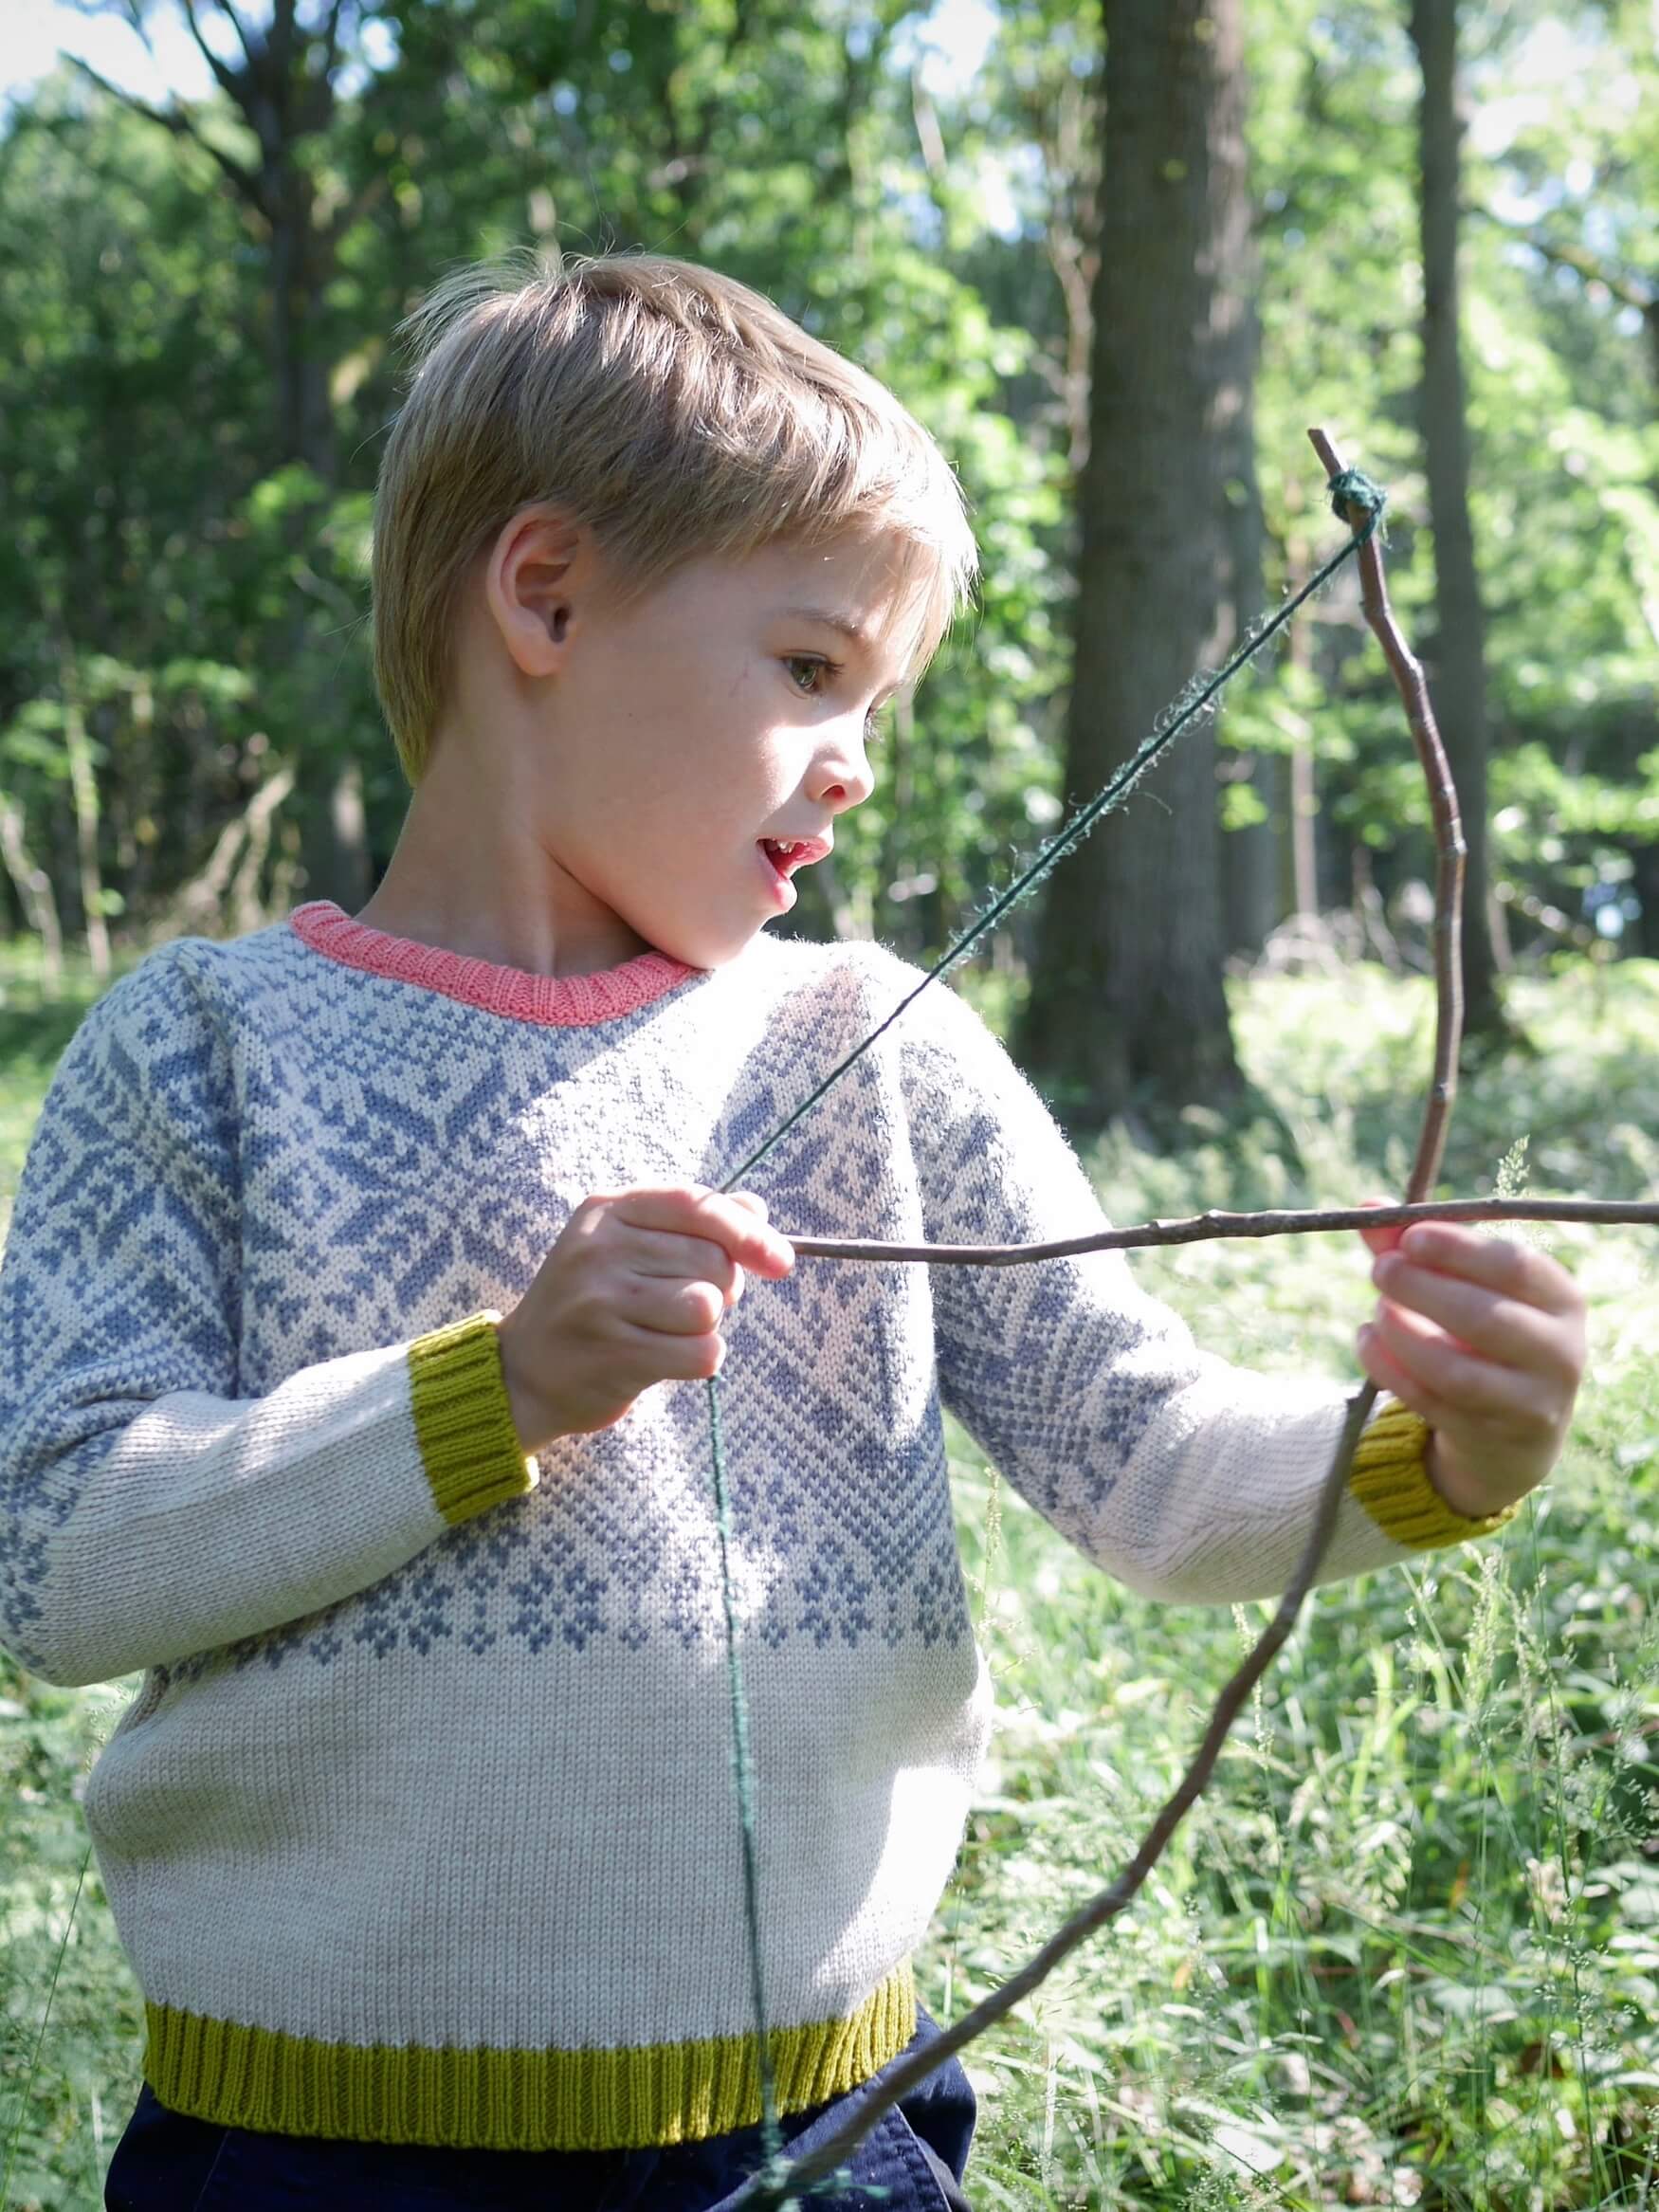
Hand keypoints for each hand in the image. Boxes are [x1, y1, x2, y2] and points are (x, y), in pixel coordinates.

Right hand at [496, 1185, 794, 1450]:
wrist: (522, 1374)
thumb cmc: (591, 1305)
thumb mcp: (626, 1247)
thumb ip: (691, 1223)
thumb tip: (756, 1208)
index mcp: (606, 1212)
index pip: (696, 1205)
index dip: (748, 1232)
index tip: (781, 1261)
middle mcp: (600, 1249)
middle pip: (712, 1260)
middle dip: (719, 1288)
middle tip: (680, 1305)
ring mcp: (602, 1302)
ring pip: (708, 1307)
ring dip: (704, 1327)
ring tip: (665, 1331)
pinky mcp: (614, 1354)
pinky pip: (701, 1353)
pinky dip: (698, 1361)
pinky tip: (664, 1359)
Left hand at [1355, 1199, 1586, 1518]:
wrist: (1514, 1429)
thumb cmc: (1486, 1332)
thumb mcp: (1467, 1286)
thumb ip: (1418, 1248)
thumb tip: (1366, 1206)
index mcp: (1562, 1300)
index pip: (1516, 1267)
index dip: (1459, 1249)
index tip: (1411, 1236)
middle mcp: (1557, 1353)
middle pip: (1484, 1319)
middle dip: (1422, 1290)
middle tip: (1380, 1270)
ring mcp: (1527, 1402)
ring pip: (1455, 1370)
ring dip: (1402, 1334)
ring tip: (1376, 1309)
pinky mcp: (1489, 1436)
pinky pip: (1429, 1401)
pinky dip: (1388, 1368)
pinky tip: (1365, 1340)